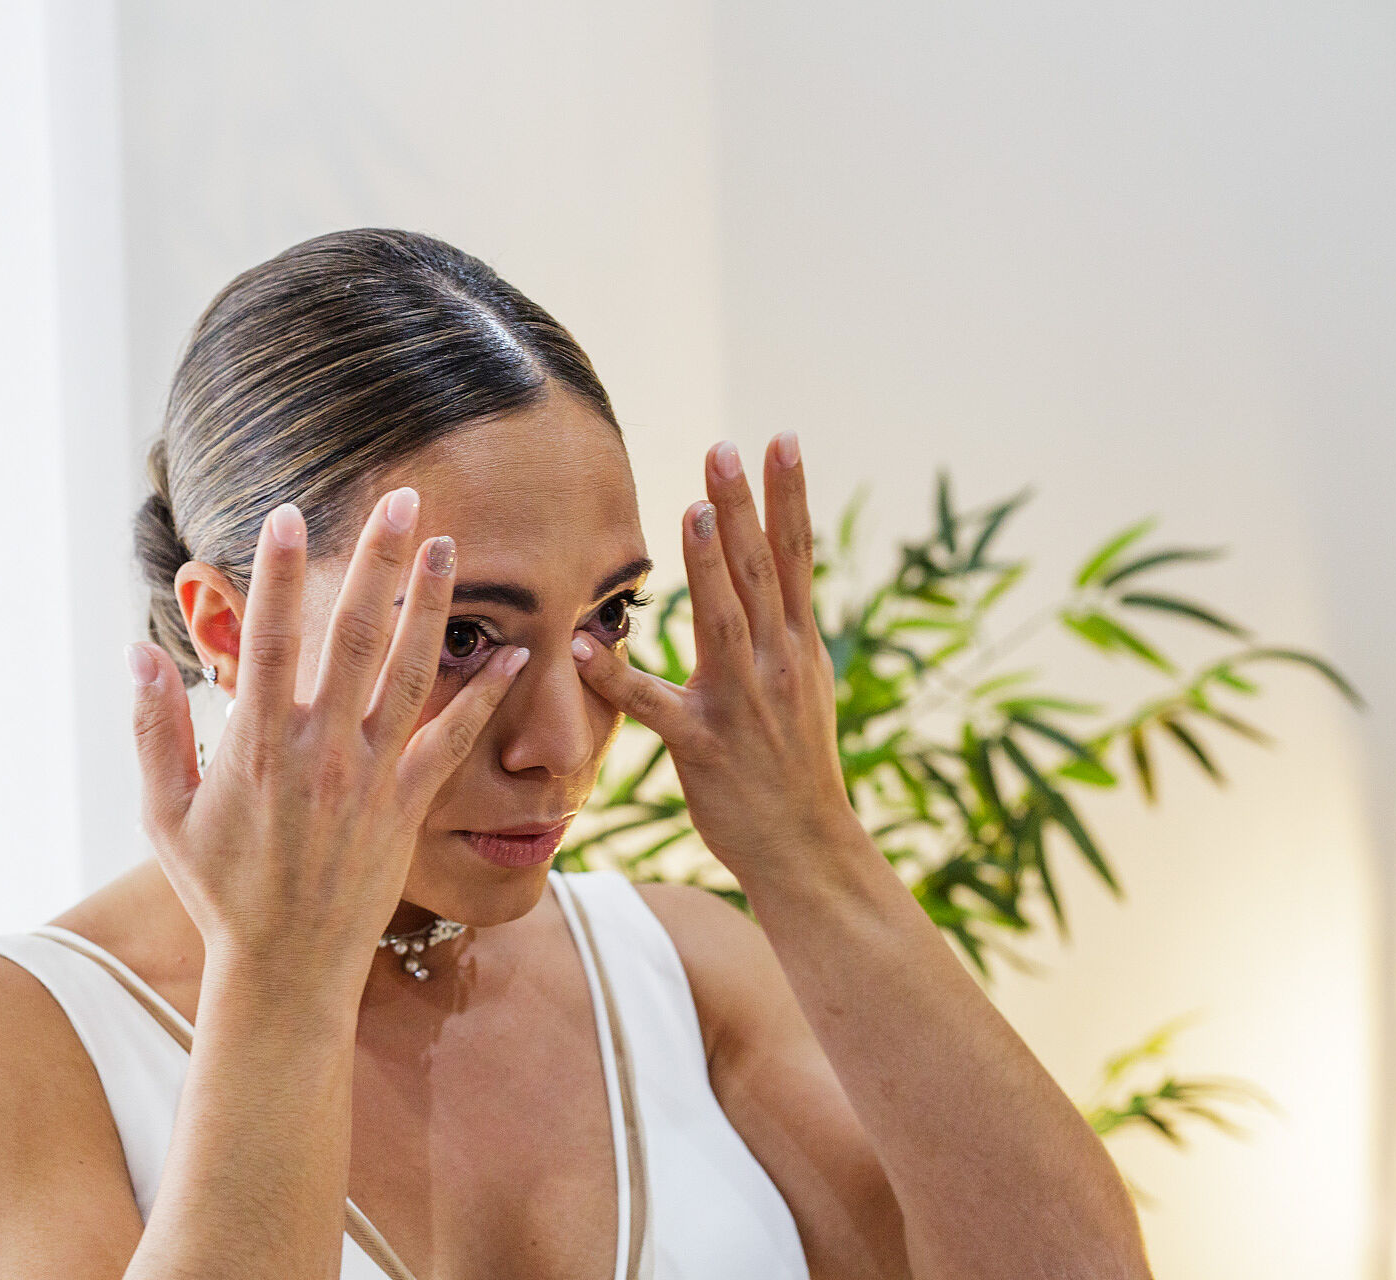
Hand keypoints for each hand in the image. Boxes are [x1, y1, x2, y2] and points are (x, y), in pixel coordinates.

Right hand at [125, 489, 527, 989]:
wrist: (284, 971)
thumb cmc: (219, 890)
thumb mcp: (164, 814)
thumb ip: (152, 729)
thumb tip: (139, 650)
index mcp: (254, 748)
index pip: (267, 641)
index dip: (277, 574)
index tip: (289, 513)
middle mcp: (317, 753)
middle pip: (351, 638)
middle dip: (375, 563)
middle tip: (399, 499)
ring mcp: (369, 779)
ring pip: (406, 674)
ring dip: (429, 606)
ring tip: (446, 545)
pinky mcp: (407, 808)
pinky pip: (452, 742)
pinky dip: (484, 698)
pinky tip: (513, 654)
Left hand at [571, 435, 861, 883]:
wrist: (806, 845)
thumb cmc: (793, 762)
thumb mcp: (802, 683)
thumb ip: (778, 626)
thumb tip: (770, 572)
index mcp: (799, 643)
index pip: (796, 554)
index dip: (790, 495)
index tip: (781, 438)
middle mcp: (778, 663)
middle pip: (761, 571)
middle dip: (744, 506)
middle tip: (724, 447)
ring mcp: (742, 704)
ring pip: (723, 623)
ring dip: (709, 567)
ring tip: (692, 510)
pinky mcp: (702, 746)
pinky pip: (655, 707)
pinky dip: (621, 679)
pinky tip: (589, 645)